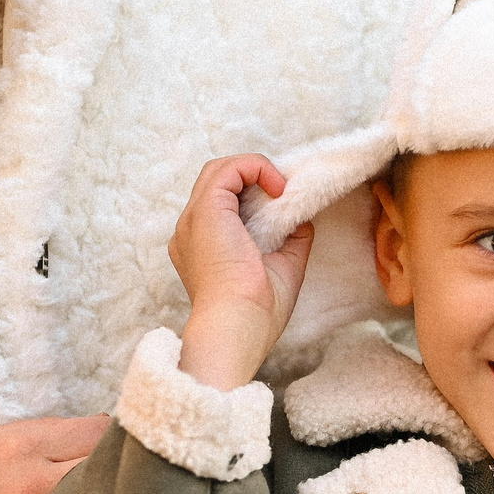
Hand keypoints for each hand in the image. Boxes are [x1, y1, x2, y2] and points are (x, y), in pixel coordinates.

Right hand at [170, 154, 314, 389]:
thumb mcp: (282, 268)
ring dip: (254, 169)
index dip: (252, 195)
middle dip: (251, 177)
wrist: (238, 326)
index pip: (221, 204)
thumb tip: (303, 218)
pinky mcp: (207, 209)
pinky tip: (278, 188)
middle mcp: (191, 230)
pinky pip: (229, 169)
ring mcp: (194, 219)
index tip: (281, 203)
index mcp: (201, 247)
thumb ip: (290, 240)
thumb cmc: (257, 312)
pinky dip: (256, 167)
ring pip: (219, 170)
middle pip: (217, 182)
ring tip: (281, 188)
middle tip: (282, 192)